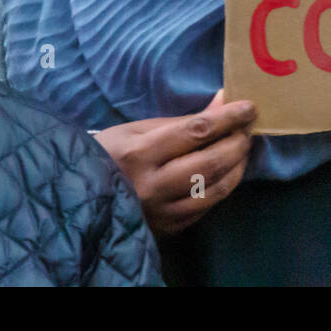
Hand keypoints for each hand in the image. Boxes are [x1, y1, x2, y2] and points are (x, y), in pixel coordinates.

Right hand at [93, 90, 255, 236]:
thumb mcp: (138, 129)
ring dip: (237, 166)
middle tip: (249, 128)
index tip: (249, 107)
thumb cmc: (110, 154)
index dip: (227, 118)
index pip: (195, 132)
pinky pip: (206, 207)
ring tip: (243, 148)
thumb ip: (183, 120)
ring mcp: (161, 212)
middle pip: (210, 162)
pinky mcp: (168, 229)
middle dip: (237, 142)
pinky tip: (228, 172)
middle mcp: (152, 186)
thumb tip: (224, 101)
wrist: (81, 196)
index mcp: (140, 153)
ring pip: (214, 189)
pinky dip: (223, 186)